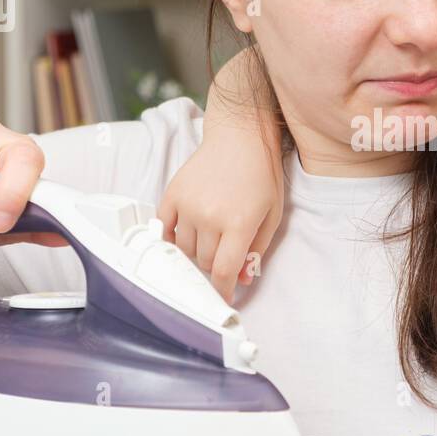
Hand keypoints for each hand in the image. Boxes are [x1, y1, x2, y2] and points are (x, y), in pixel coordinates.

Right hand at [157, 129, 283, 305]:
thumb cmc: (261, 174)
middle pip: (204, 262)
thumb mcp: (272, 214)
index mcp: (238, 224)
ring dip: (196, 253)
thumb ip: (256, 249)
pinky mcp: (172, 194)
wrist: (240, 136)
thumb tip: (241, 279)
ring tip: (210, 238)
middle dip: (215, 266)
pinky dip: (172, 238)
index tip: (224, 299)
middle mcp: (209, 217)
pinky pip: (164, 229)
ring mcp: (188, 205)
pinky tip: (184, 237)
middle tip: (224, 255)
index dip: (223, 291)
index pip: (223, 271)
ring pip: (184, 249)